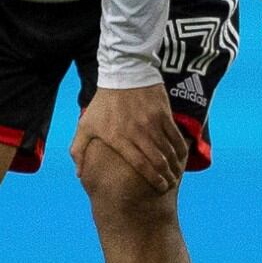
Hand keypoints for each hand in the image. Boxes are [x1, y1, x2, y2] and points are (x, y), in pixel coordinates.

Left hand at [72, 79, 188, 198]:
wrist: (123, 75)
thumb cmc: (102, 103)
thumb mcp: (85, 125)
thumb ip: (79, 150)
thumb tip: (79, 174)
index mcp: (118, 138)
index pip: (139, 164)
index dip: (152, 179)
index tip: (159, 187)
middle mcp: (137, 132)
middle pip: (157, 160)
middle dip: (166, 176)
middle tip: (170, 184)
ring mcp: (151, 122)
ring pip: (169, 150)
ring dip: (175, 164)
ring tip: (176, 173)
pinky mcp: (163, 114)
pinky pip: (176, 135)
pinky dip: (181, 148)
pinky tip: (182, 156)